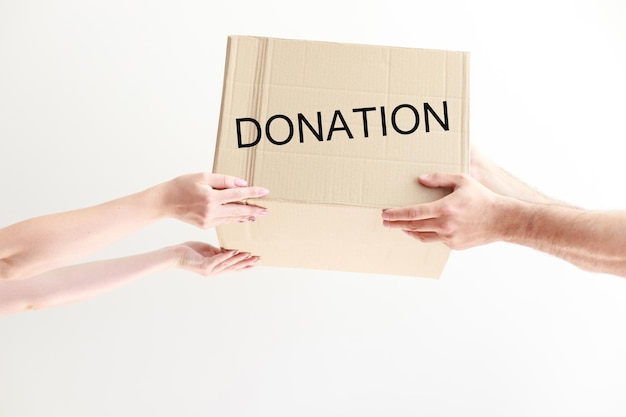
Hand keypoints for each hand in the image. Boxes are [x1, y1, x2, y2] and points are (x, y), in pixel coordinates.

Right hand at [157, 173, 268, 227]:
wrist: (165, 202)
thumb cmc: (182, 185)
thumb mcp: (202, 176)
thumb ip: (223, 180)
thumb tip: (242, 184)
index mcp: (210, 197)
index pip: (237, 195)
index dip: (253, 193)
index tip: (265, 191)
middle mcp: (211, 211)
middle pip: (238, 210)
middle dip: (254, 209)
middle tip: (267, 210)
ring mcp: (208, 221)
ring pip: (232, 218)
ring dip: (246, 216)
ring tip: (258, 215)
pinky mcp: (206, 226)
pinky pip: (224, 221)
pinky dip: (234, 219)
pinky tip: (242, 218)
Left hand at [174, 242, 259, 276]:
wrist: (175, 255)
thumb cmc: (190, 251)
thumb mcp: (208, 251)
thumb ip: (219, 252)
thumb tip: (230, 250)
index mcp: (216, 269)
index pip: (234, 268)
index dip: (245, 266)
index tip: (256, 263)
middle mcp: (214, 272)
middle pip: (234, 267)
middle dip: (247, 263)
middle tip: (258, 260)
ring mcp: (210, 270)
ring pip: (228, 264)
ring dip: (240, 259)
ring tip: (250, 254)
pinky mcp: (204, 265)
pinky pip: (218, 260)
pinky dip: (227, 255)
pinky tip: (235, 251)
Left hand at [382, 172, 504, 249]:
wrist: (501, 220)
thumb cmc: (481, 197)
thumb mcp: (462, 180)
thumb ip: (439, 178)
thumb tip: (420, 179)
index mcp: (444, 209)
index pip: (413, 213)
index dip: (396, 214)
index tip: (384, 214)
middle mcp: (444, 226)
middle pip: (412, 227)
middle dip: (396, 224)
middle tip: (385, 221)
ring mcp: (449, 238)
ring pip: (421, 236)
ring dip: (408, 231)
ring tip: (400, 226)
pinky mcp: (453, 245)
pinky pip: (435, 240)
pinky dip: (426, 234)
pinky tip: (423, 228)